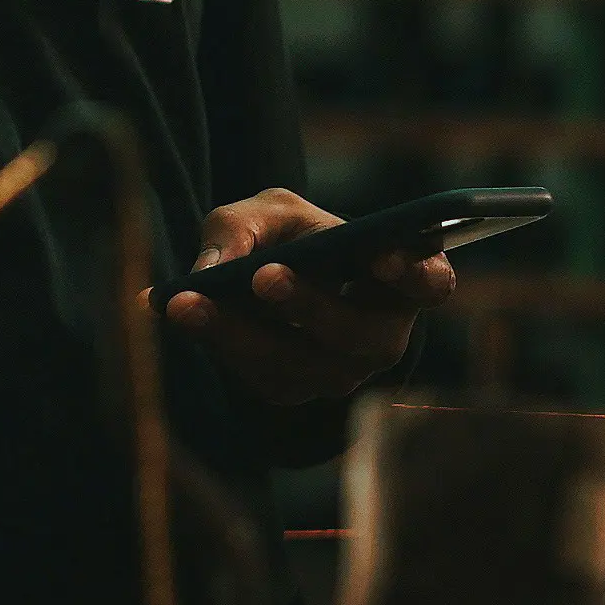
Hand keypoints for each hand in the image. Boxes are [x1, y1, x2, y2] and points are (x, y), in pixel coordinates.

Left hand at [158, 188, 455, 408]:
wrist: (265, 278)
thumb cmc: (289, 237)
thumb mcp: (271, 213)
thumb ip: (245, 227)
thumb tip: (212, 268)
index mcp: (398, 281)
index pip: (430, 284)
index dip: (417, 275)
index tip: (386, 260)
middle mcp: (379, 336)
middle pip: (359, 335)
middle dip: (309, 306)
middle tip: (264, 276)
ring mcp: (338, 373)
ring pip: (298, 364)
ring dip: (240, 333)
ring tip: (188, 301)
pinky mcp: (292, 390)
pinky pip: (255, 374)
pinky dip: (212, 340)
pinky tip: (173, 309)